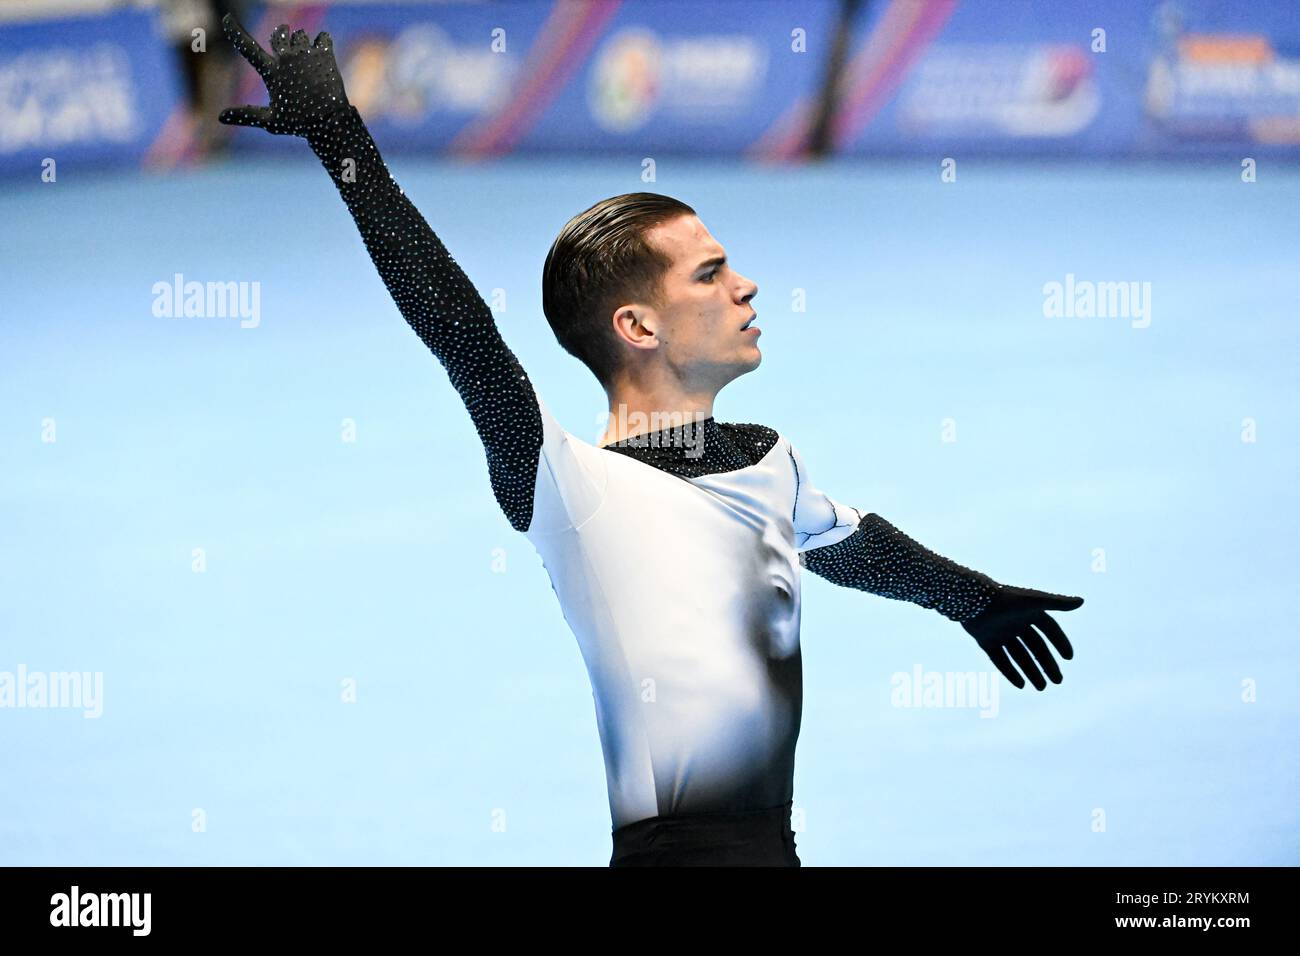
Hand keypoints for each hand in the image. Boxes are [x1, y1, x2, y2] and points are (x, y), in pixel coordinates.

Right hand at [217, 14, 349, 136]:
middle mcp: (286, 58)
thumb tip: (220, 117)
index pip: (247, 47)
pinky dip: (322, 43)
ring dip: (301, 42)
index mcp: (271, 72)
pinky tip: (321, 55)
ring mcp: (305, 54)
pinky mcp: (325, 54)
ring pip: (300, 35)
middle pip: (278, 33)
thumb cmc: (299, 123)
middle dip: (280, 35)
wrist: (329, 122)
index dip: (235, 32)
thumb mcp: (270, 121)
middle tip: (285, 41)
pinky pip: (323, 37)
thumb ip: (246, 115)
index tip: (227, 19)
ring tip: (306, 59)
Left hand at [961, 585, 1081, 690]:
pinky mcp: (985, 641)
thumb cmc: (1006, 598)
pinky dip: (1010, 672)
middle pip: (1035, 647)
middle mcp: (1015, 623)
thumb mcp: (1034, 601)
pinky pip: (1000, 660)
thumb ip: (1058, 603)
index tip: (1069, 658)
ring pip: (1019, 656)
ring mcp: (1000, 633)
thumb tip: (1082, 601)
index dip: (1060, 642)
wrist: (973, 600)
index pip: (1049, 630)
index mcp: (1029, 612)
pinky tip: (1020, 685)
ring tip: (1041, 687)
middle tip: (1057, 681)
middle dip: (1046, 664)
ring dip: (1030, 671)